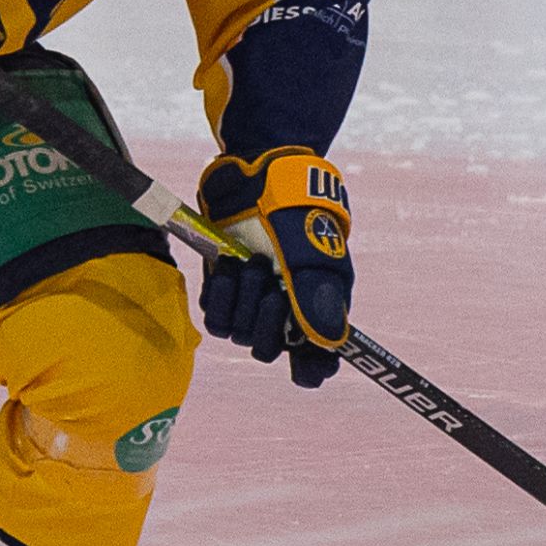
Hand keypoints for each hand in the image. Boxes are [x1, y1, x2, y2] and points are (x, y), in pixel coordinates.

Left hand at [197, 147, 352, 388]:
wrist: (259, 177)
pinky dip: (220, 295)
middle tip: (272, 286)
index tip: (303, 364)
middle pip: (268, 349)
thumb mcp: (314, 255)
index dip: (311, 367)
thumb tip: (330, 343)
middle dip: (266, 321)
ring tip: (250, 264)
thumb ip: (319, 299)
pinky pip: (215, 317)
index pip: (316, 361)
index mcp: (318, 308)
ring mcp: (251, 300)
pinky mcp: (223, 289)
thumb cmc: (296, 215)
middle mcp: (284, 311)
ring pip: (239, 334)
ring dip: (242, 301)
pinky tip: (229, 265)